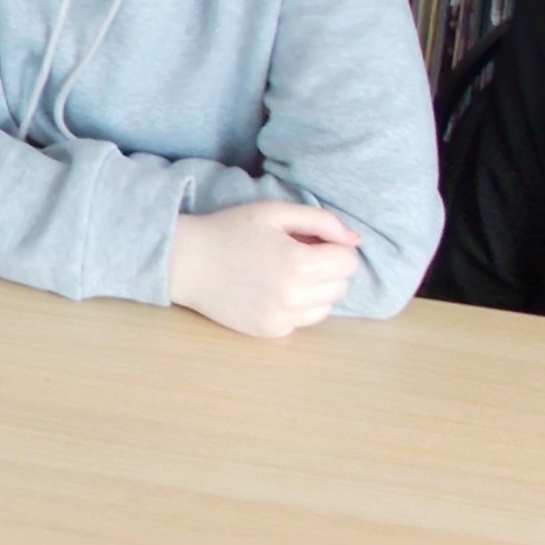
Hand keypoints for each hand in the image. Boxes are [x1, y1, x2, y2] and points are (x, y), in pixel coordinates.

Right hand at [167, 201, 362, 338]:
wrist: (187, 262)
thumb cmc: (231, 230)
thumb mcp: (276, 212)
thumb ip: (322, 221)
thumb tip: (356, 240)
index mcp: (300, 263)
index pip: (349, 262)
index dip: (335, 248)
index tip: (312, 240)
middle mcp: (295, 297)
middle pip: (341, 286)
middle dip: (328, 269)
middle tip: (298, 254)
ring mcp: (282, 319)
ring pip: (326, 307)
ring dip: (316, 290)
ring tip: (287, 273)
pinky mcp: (270, 333)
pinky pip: (302, 321)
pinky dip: (297, 307)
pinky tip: (273, 290)